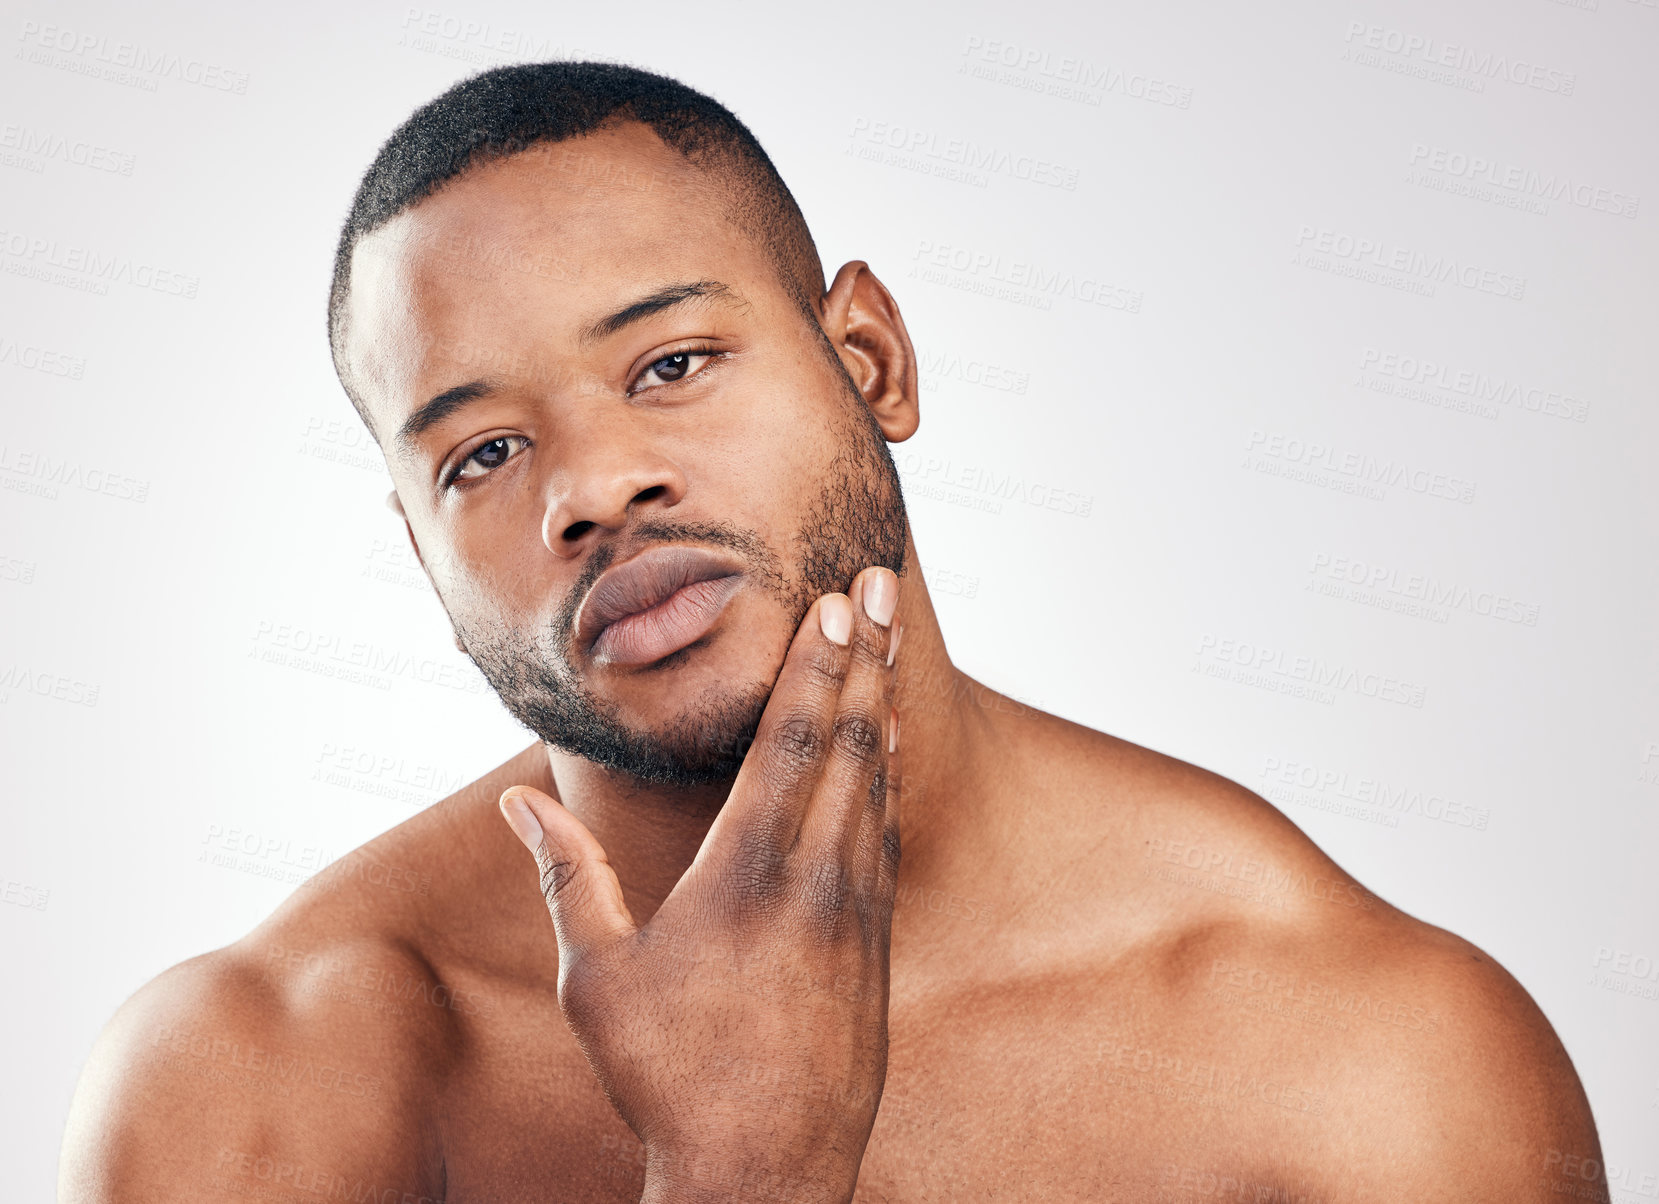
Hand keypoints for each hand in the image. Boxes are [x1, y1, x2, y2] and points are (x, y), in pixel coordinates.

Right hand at [498, 565, 903, 1203]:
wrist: (765, 1174)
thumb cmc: (669, 1077)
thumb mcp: (597, 978)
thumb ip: (567, 876)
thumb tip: (516, 802)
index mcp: (746, 875)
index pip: (791, 744)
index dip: (817, 665)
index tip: (840, 601)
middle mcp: (815, 880)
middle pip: (848, 743)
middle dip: (864, 656)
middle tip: (886, 585)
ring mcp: (857, 913)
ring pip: (877, 785)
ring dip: (881, 706)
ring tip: (888, 645)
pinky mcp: (877, 944)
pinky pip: (888, 836)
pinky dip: (888, 778)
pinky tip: (888, 748)